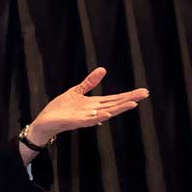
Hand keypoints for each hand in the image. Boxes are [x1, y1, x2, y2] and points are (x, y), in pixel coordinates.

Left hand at [29, 67, 148, 144]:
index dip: (129, 94)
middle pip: (115, 104)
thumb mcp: (77, 91)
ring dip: (119, 108)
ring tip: (133, 103)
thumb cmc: (61, 108)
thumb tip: (103, 69)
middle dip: (130, 99)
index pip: (115, 98)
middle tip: (145, 94)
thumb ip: (90, 82)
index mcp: (95, 103)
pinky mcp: (77, 122)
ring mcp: (87, 117)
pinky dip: (99, 117)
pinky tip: (108, 113)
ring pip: (106, 112)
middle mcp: (94, 111)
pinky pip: (91, 120)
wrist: (46, 120)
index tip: (143, 91)